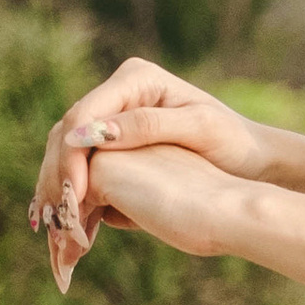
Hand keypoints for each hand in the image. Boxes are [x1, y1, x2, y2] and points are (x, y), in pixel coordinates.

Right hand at [30, 61, 269, 290]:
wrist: (252, 157)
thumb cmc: (234, 141)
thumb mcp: (198, 128)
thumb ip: (147, 126)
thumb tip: (94, 133)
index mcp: (135, 79)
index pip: (85, 115)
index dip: (71, 155)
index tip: (72, 193)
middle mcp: (119, 92)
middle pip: (68, 132)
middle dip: (57, 175)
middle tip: (51, 217)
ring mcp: (115, 116)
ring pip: (67, 150)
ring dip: (56, 186)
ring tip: (51, 225)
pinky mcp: (116, 142)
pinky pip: (83, 164)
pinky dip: (72, 192)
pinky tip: (66, 220)